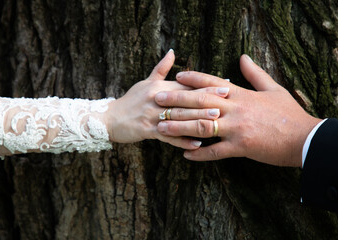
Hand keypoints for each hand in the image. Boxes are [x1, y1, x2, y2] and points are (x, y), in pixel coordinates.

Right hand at [105, 50, 228, 148]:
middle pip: (185, 100)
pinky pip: (168, 137)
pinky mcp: (147, 130)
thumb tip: (173, 51)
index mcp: (159, 87)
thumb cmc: (131, 100)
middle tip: (227, 100)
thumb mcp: (146, 82)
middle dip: (207, 99)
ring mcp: (152, 115)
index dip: (206, 85)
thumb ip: (161, 69)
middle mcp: (157, 99)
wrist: (110, 118)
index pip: (186, 85)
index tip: (224, 84)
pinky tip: (197, 144)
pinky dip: (182, 141)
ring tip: (216, 121)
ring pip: (179, 117)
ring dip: (198, 119)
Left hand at [154, 54, 321, 165]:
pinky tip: (185, 155)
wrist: (305, 138)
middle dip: (176, 100)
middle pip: (200, 102)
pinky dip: (199, 154)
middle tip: (157, 99)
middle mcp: (235, 109)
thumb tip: (242, 57)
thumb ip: (255, 73)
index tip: (177, 76)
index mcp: (242, 94)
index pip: (212, 83)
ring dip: (179, 127)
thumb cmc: (289, 113)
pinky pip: (214, 152)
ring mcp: (236, 129)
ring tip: (161, 127)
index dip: (194, 78)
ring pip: (201, 126)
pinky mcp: (241, 148)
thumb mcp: (274, 88)